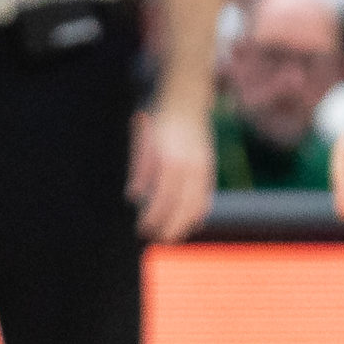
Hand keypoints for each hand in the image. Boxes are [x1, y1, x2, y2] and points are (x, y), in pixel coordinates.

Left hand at [128, 103, 213, 240]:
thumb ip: (140, 170)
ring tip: (170, 235)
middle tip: (156, 238)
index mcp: (170, 159)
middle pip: (181, 207)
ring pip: (196, 207)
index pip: (162, 198)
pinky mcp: (209, 171)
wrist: (186, 104)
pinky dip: (197, 214)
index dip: (154, 216)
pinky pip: (205, 199)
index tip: (143, 227)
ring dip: (183, 225)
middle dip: (169, 227)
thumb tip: (133, 197)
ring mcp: (202, 170)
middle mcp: (189, 167)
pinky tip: (187, 223)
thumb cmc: (159, 123)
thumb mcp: (143, 141)